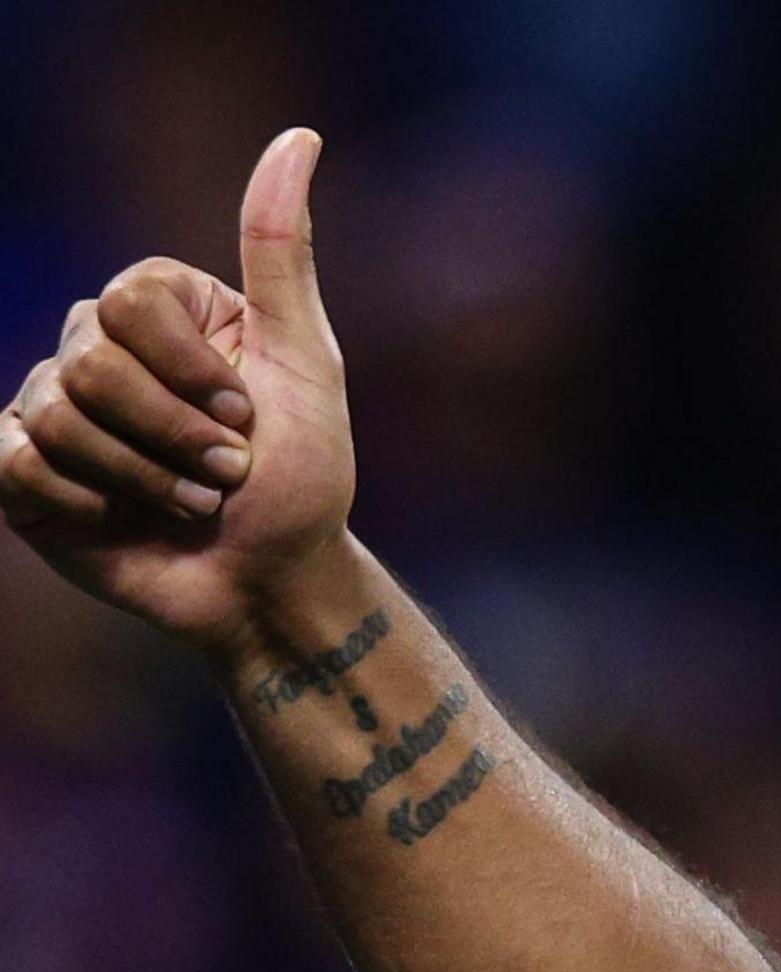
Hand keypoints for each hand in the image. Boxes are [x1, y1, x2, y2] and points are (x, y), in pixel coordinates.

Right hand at [0, 129, 352, 653]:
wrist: (270, 580)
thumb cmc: (302, 476)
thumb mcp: (305, 360)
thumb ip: (280, 250)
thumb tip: (301, 136)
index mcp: (162, 312)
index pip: (132, 298)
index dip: (191, 369)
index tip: (246, 416)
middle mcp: (98, 348)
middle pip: (92, 361)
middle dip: (176, 436)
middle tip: (226, 475)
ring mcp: (54, 407)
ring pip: (57, 415)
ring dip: (144, 476)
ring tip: (193, 505)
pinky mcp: (22, 472)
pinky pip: (16, 463)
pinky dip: (85, 499)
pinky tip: (122, 518)